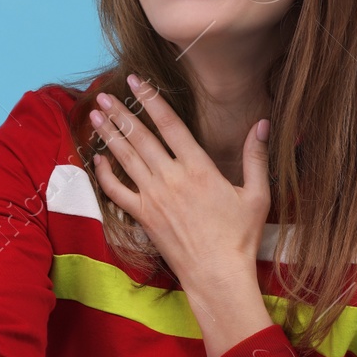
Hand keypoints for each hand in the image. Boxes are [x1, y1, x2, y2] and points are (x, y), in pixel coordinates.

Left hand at [89, 75, 271, 292]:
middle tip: (104, 93)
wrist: (217, 275)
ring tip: (95, 113)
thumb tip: (262, 123)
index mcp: (199, 168)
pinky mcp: (143, 217)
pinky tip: (98, 159)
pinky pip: (117, 191)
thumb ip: (256, 157)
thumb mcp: (257, 195)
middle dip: (121, 112)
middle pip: (141, 137)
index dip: (151, 100)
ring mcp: (153, 198)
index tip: (137, 81)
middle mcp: (171, 178)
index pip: (170, 124)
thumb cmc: (240, 237)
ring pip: (125, 158)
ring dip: (109, 134)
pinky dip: (105, 174)